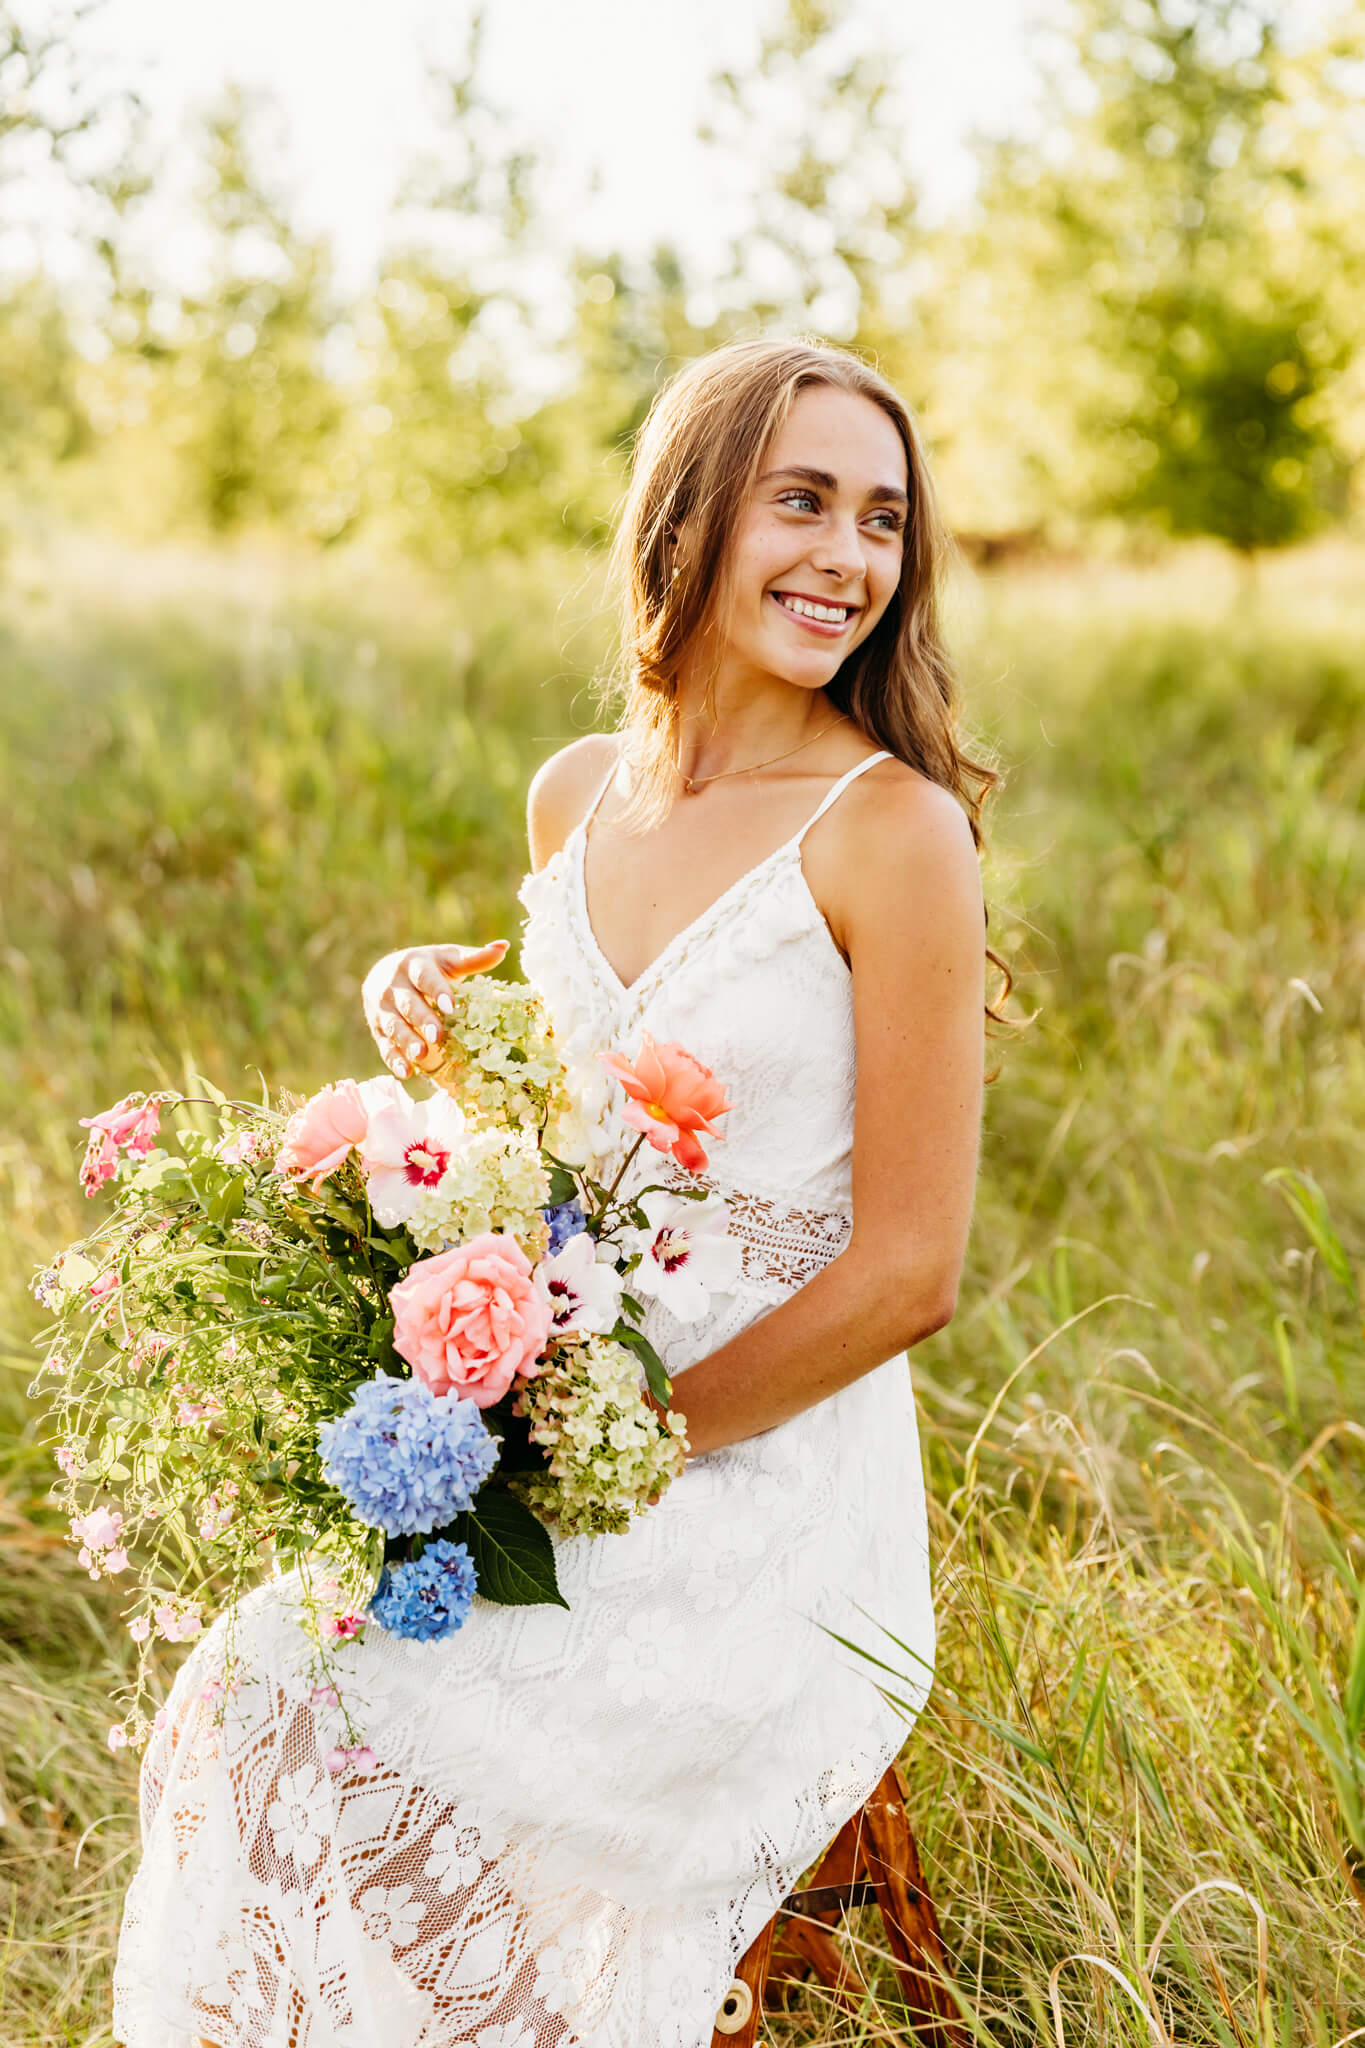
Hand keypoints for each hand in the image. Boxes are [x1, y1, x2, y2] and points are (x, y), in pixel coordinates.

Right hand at [362, 941, 508, 1078]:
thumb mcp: (447, 959)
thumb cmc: (428, 967)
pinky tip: (407, 1073)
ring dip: (406, 1041)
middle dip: (422, 1020)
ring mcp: (381, 1007)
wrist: (385, 972)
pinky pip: (383, 1044)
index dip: (437, 991)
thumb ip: (473, 958)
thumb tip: (504, 946)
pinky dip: (394, 1059)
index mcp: (413, 964)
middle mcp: (393, 984)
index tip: (451, 1006)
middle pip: (407, 1003)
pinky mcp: (375, 1027)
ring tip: (422, 1055)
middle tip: (438, 1037)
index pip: (425, 977)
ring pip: (392, 1024)